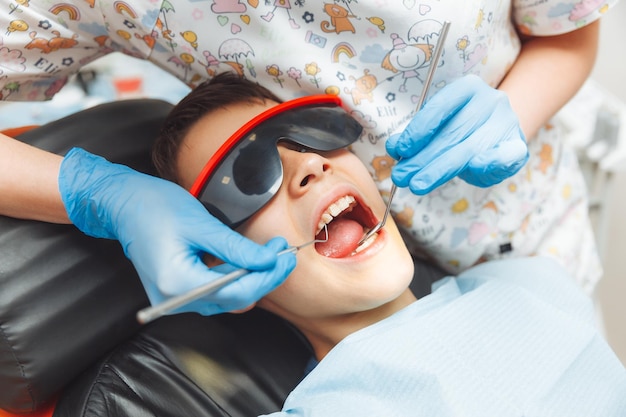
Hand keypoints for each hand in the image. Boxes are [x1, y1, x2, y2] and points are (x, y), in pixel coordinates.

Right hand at [58, 148, 295, 314]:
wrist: (123, 205)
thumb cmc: (154, 209)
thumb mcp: (202, 225)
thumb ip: (236, 248)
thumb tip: (267, 261)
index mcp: (177, 284)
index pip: (236, 292)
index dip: (267, 276)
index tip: (285, 256)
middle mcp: (174, 300)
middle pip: (234, 299)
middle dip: (264, 277)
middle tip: (283, 253)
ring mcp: (174, 299)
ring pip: (227, 298)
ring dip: (252, 278)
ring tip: (271, 255)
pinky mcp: (177, 291)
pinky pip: (215, 292)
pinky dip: (235, 279)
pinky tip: (249, 262)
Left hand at [386, 74, 528, 194]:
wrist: (500, 133)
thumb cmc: (463, 129)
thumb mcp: (439, 127)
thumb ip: (418, 135)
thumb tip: (394, 147)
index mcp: (468, 88)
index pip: (441, 106)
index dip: (419, 129)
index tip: (400, 150)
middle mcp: (490, 101)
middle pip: (452, 133)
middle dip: (422, 158)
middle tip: (401, 176)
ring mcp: (506, 123)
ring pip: (469, 149)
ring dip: (439, 170)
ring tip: (416, 184)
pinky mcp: (518, 147)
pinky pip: (505, 156)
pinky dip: (489, 162)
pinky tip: (474, 168)